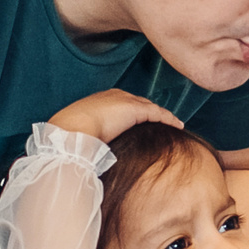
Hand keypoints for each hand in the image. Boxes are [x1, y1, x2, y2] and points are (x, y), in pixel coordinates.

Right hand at [49, 89, 181, 144]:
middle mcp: (114, 96)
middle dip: (150, 111)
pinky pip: (158, 113)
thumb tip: (86, 153)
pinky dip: (169, 119)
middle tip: (161, 122)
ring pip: (150, 107)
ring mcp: (125, 101)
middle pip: (139, 103)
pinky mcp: (135, 109)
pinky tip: (178, 126)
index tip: (140, 121)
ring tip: (174, 124)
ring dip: (163, 116)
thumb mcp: (78, 134)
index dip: (134, 112)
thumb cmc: (70, 136)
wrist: (71, 131)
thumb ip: (86, 138)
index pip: (122, 104)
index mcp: (99, 100)